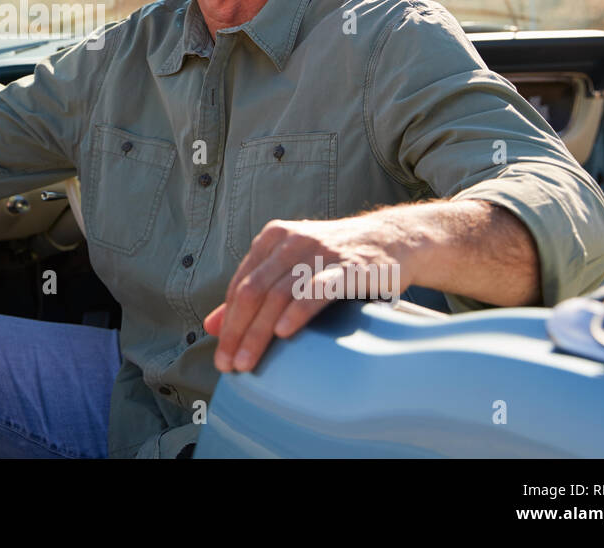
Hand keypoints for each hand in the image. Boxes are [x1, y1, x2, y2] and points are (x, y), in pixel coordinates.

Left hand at [203, 215, 408, 373]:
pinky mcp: (348, 266)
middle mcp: (292, 241)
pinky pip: (316, 289)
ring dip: (258, 332)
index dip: (228, 322)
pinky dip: (296, 311)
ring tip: (248, 362)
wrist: (392, 240)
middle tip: (227, 365)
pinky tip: (283, 332)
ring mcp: (319, 252)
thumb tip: (211, 326)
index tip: (221, 355)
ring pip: (278, 294)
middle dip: (236, 332)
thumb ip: (254, 295)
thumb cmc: (335, 261)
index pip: (240, 286)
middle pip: (253, 292)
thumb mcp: (291, 270)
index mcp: (273, 238)